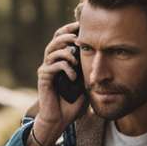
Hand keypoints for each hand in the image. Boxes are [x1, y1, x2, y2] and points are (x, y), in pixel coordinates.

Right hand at [32, 21, 86, 144]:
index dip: (70, 29)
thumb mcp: (85, 80)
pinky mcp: (43, 78)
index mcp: (60, 58)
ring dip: (67, 53)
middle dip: (67, 36)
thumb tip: (103, 54)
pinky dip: (65, 69)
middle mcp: (51, 61)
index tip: (83, 26)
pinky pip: (53, 66)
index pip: (62, 37)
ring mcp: (46, 69)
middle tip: (79, 39)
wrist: (60, 118)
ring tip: (76, 60)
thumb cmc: (73, 101)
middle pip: (55, 39)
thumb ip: (88, 67)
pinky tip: (73, 77)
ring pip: (52, 50)